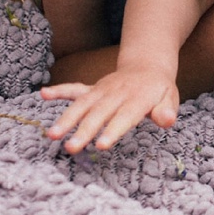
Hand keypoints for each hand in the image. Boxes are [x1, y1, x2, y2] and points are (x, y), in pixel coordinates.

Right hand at [40, 66, 179, 153]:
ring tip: (52, 135)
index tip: (100, 146)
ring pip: (82, 105)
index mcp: (137, 98)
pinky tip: (43, 94)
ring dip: (66, 119)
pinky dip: (59, 91)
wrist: (146, 66)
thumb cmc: (158, 89)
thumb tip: (167, 120)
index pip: (123, 117)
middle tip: (71, 148)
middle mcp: (115, 93)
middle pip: (98, 114)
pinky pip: (74, 89)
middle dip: (83, 131)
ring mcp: (101, 90)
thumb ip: (167, 110)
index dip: (112, 131)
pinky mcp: (92, 89)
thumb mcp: (170, 98)